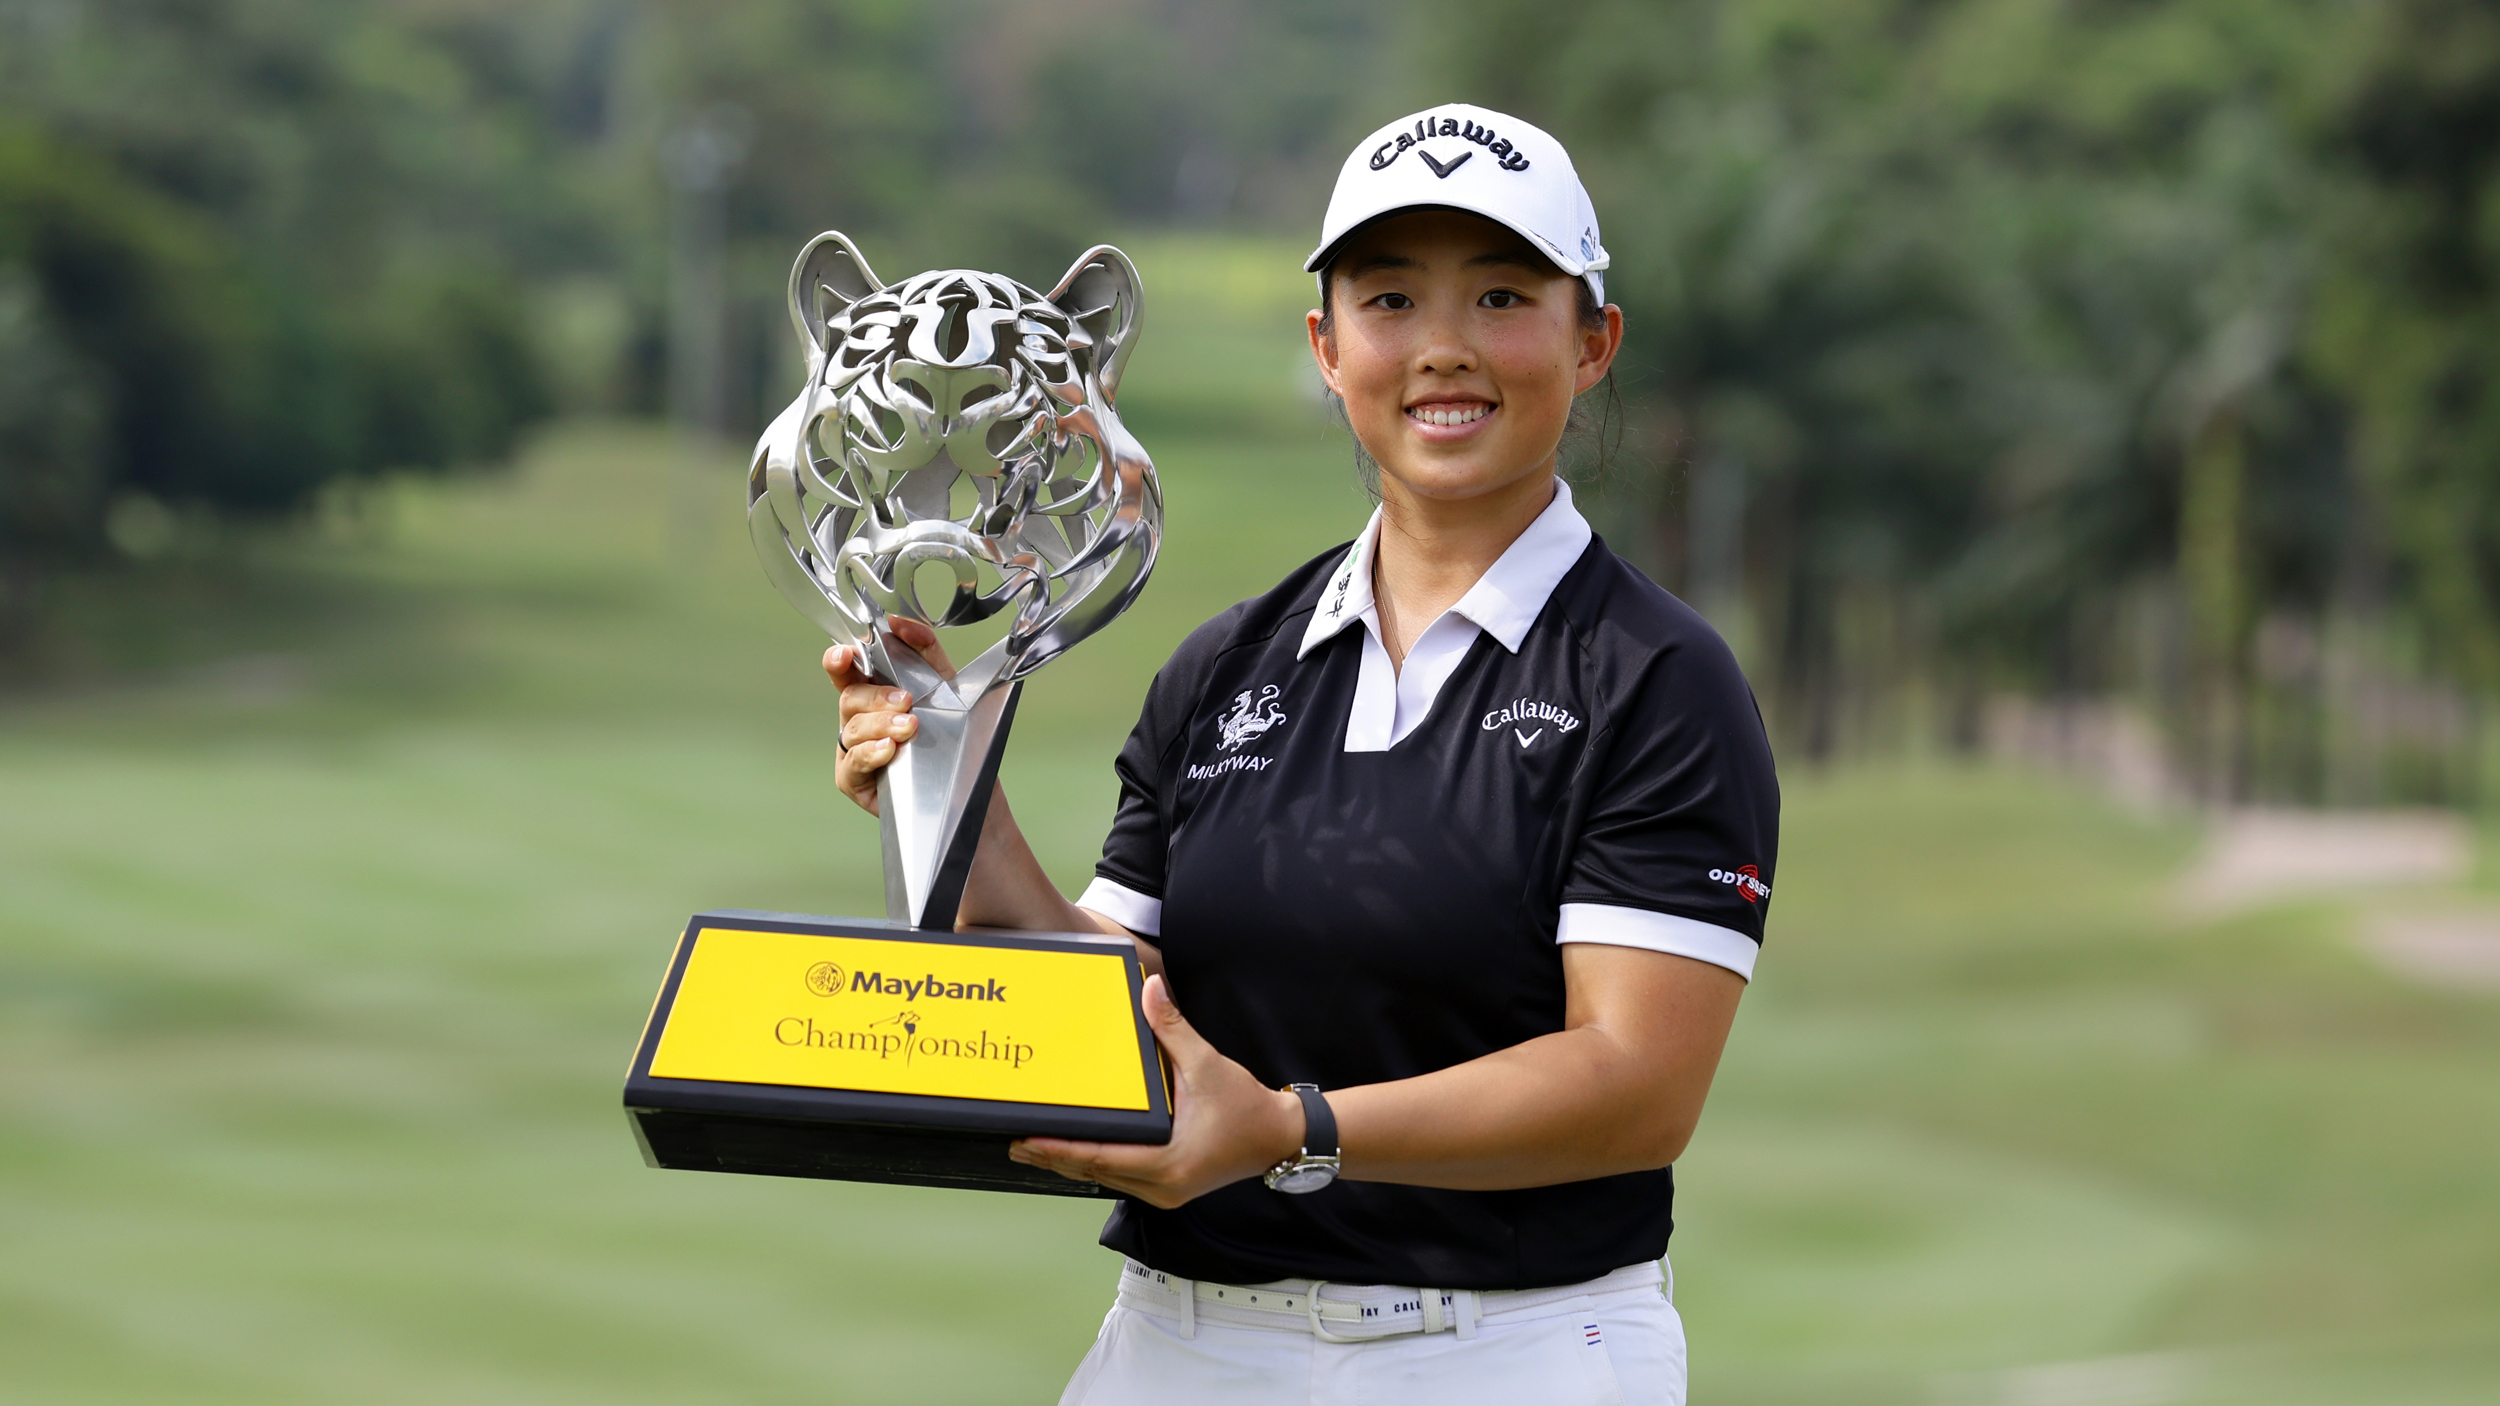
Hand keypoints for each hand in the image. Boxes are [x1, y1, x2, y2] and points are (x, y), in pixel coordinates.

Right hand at [826, 620, 951, 815]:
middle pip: (850, 698)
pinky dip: (871, 753)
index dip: (838, 661)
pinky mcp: (854, 780)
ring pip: (853, 729)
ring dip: (880, 724)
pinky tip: (889, 749)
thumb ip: (924, 648)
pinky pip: (852, 763)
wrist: (967, 782)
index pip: (846, 672)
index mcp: (872, 694)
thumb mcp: (945, 684)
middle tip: (906, 701)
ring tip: (908, 727)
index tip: (844, 654)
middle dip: (876, 697)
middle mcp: (858, 720)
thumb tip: (898, 623)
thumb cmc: (950, 733)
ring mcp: (852, 750)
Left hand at [1009, 975, 1304, 1207]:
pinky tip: (1077, 1151)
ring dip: (1072, 1164)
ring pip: (1105, 1179)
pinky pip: (1121, 1177)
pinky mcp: (1167, 1189)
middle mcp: (1161, 1187)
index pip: (1100, 1158)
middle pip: (1095, 1173)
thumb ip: (1173, 1029)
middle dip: (1054, 1158)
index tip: (1030, 1139)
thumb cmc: (1247, 1107)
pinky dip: (1096, 1164)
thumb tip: (1150, 990)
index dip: (1060, 1149)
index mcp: (1168, 1162)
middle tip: (1017, 1141)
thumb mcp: (1207, 1064)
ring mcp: (1164, 1193)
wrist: (1278, 1137)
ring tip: (1037, 1147)